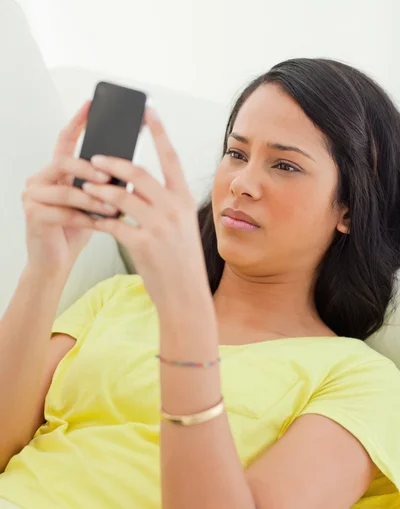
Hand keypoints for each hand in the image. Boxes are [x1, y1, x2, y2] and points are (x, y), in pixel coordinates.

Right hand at [22, 100, 118, 275]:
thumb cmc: (76, 231)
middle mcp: (40, 179)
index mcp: (56, 172)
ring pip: (66, 190)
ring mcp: (33, 196)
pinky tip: (99, 224)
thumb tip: (130, 166)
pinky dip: (84, 219)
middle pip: (65, 161)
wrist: (56, 262)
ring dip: (92, 199)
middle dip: (91, 169)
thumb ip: (101, 184)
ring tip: (113, 208)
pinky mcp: (33, 215)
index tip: (91, 104)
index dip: (77, 121)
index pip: (65, 140)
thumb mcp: (92, 202)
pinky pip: (62, 212)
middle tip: (111, 176)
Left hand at [83, 108, 209, 311]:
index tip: (148, 112)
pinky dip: (98, 218)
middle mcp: (174, 209)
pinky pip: (113, 224)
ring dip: (100, 189)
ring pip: (122, 196)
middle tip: (95, 157)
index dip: (159, 132)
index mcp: (185, 201)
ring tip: (86, 185)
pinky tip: (89, 216)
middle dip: (113, 162)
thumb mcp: (182, 228)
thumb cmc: (182, 262)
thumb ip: (165, 205)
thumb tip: (138, 186)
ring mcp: (159, 227)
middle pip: (140, 173)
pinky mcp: (143, 245)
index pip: (172, 158)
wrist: (186, 295)